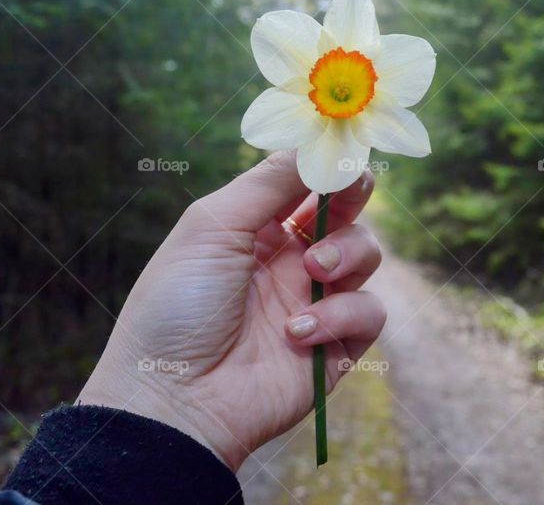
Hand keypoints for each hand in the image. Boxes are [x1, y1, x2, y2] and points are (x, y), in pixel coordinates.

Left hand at [77, 151, 384, 470]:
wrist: (174, 400)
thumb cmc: (178, 306)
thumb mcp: (212, 227)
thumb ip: (268, 183)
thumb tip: (315, 143)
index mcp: (256, 231)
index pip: (304, 186)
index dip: (326, 166)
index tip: (343, 149)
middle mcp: (289, 262)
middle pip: (345, 214)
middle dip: (353, 196)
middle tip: (352, 188)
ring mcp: (315, 303)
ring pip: (366, 257)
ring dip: (345, 255)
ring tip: (310, 273)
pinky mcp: (335, 348)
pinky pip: (368, 314)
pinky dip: (340, 315)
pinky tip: (294, 331)